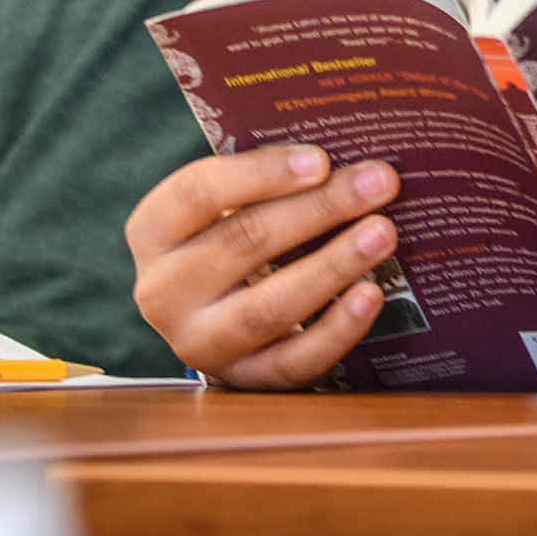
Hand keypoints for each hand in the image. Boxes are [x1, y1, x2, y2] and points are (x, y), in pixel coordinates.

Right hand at [124, 143, 401, 388]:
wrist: (213, 316)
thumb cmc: (231, 237)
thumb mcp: (227, 203)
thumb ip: (267, 177)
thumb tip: (348, 156)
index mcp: (153, 231)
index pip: (197, 194)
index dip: (260, 174)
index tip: (321, 159)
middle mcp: (163, 292)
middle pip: (243, 243)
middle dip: (319, 210)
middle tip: (379, 183)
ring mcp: (199, 343)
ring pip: (268, 307)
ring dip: (333, 266)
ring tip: (383, 232)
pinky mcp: (242, 380)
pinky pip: (293, 361)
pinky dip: (337, 329)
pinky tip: (371, 295)